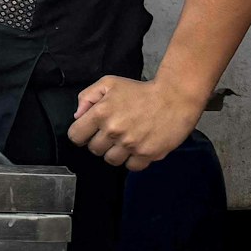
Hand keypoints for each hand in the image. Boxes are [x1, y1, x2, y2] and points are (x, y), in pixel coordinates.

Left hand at [67, 75, 204, 169]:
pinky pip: (131, 167)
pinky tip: (137, 148)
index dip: (81, 134)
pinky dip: (133, 160)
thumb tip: (78, 116)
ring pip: (111, 160)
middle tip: (112, 134)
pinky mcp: (148, 153)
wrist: (175, 97)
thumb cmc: (141, 90)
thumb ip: (87, 97)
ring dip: (115, 153)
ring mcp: (131, 144)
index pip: (75, 136)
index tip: (89, 132)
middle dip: (100, 142)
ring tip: (125, 141)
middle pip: (94, 150)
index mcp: (100, 114)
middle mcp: (113, 131)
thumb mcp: (109, 83)